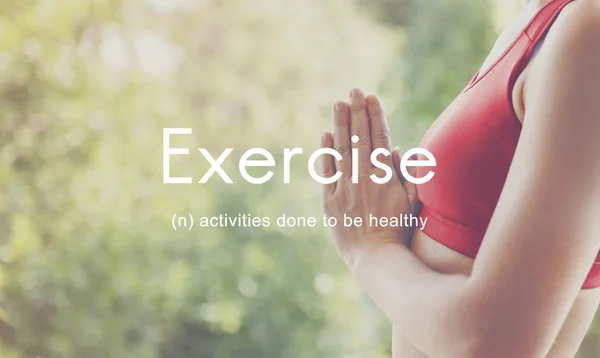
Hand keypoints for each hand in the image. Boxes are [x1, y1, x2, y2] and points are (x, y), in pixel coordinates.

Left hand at [320, 88, 415, 267]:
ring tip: (339, 103)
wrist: (376, 257)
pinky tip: (325, 134)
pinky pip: (326, 171)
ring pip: (342, 149)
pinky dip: (325, 152)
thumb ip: (406, 174)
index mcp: (384, 175)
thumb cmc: (398, 229)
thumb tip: (395, 149)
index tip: (371, 97)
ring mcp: (345, 187)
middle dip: (357, 111)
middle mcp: (363, 177)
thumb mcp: (411, 201)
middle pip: (359, 137)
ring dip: (340, 124)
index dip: (375, 115)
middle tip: (353, 90)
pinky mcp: (329, 200)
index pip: (379, 137)